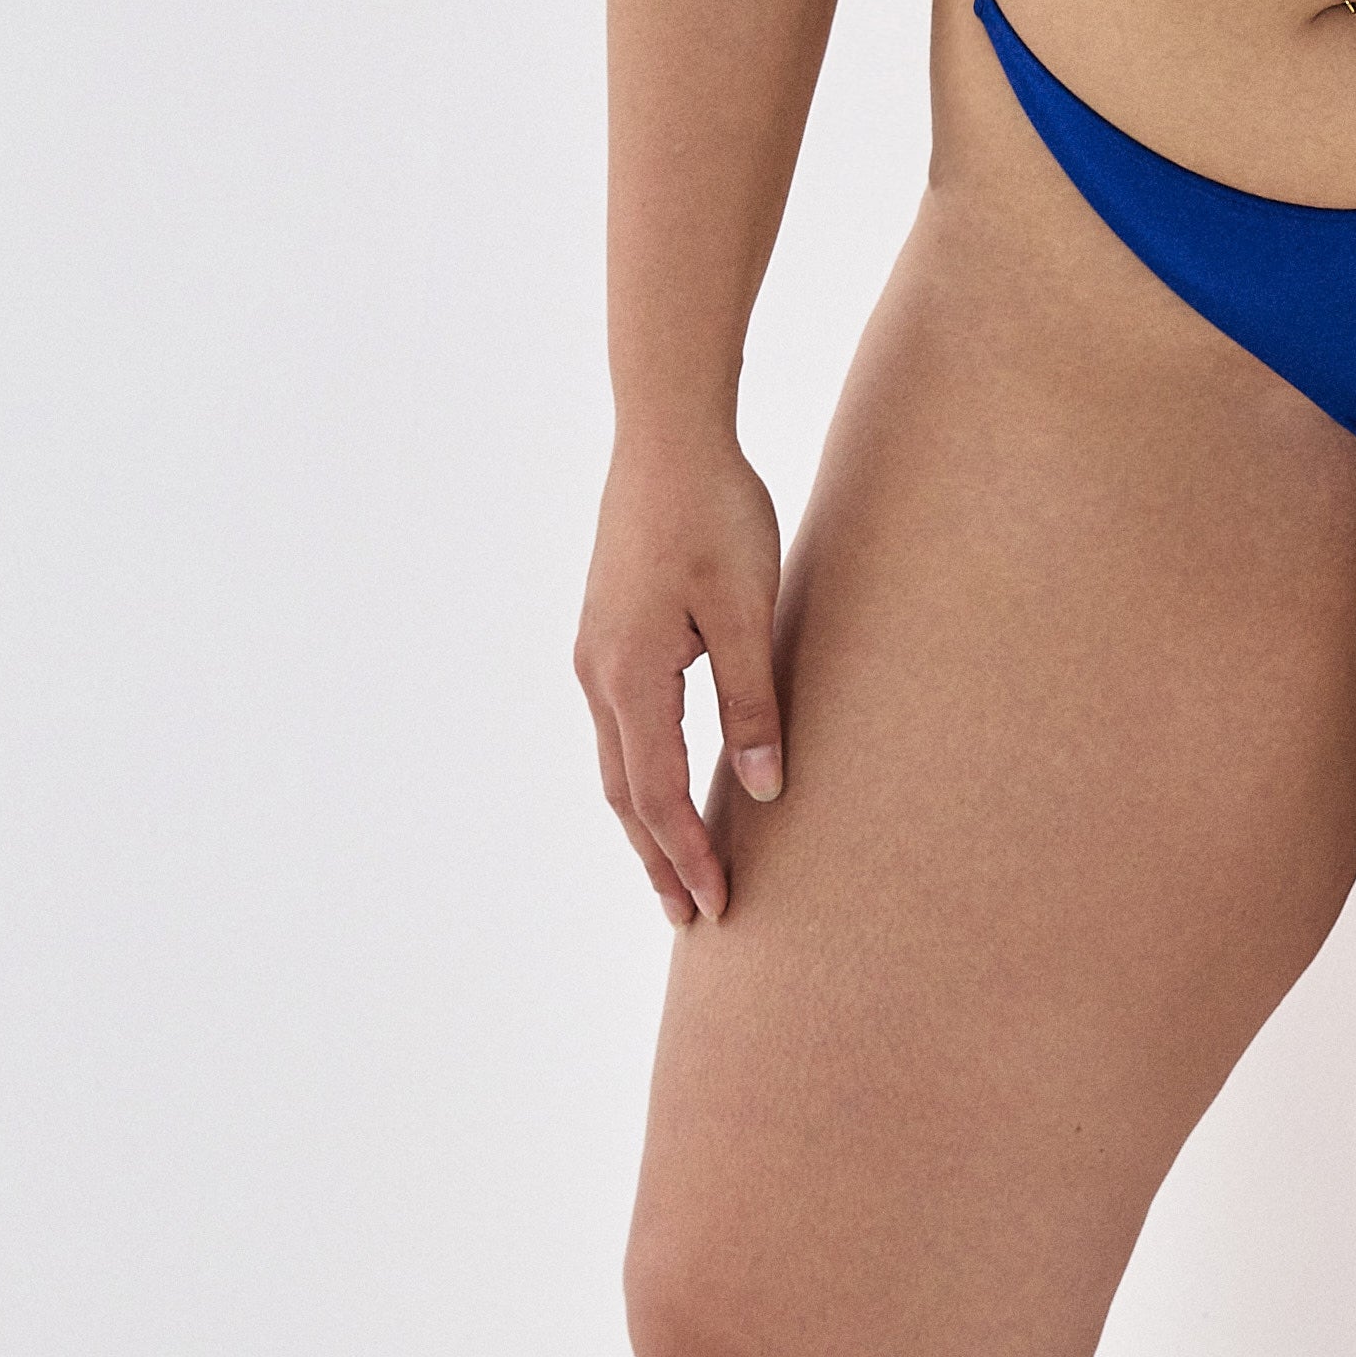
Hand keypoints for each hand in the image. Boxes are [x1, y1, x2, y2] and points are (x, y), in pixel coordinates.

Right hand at [574, 423, 784, 926]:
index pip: (658, 795)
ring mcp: (595, 653)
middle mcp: (599, 674)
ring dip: (644, 821)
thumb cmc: (716, 515)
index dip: (688, 857)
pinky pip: (619, 726)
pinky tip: (661, 782)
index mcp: (632, 677)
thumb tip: (760, 788)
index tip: (716, 909)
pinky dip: (639, 773)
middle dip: (657, 858)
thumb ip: (751, 702)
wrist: (666, 437)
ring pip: (616, 762)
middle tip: (688, 919)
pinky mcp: (606, 631)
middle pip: (626, 793)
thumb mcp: (749, 611)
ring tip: (673, 869)